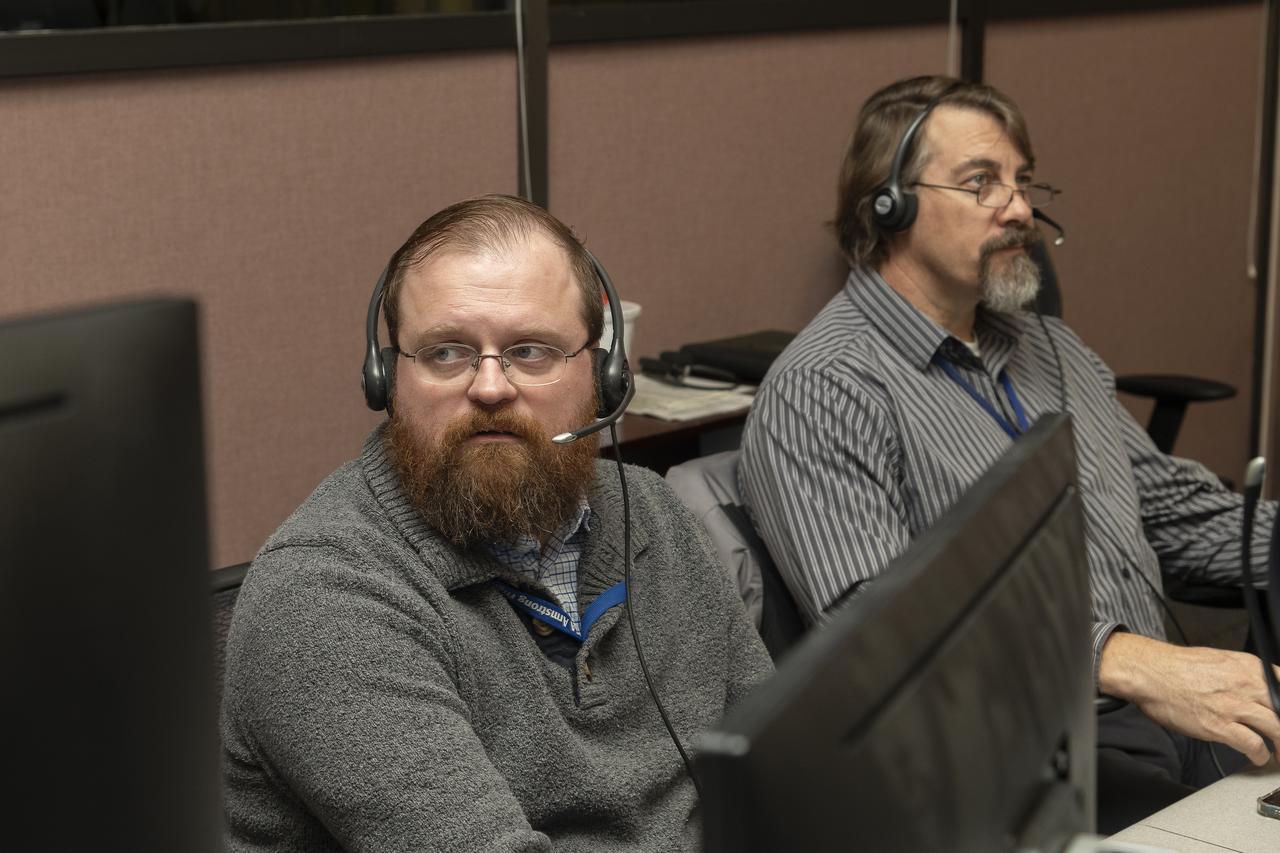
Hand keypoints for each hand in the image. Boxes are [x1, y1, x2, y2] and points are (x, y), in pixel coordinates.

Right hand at [1098, 632, 1279, 765]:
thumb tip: (1255, 687)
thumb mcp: (1218, 660)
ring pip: (1276, 729)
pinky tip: (1256, 756)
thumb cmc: (1176, 667)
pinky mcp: (1220, 726)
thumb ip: (1241, 675)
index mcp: (1247, 667)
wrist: (1150, 673)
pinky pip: (1253, 745)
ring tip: (1279, 754)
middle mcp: (1246, 685)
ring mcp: (1234, 706)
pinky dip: (1259, 754)